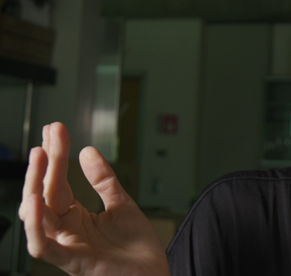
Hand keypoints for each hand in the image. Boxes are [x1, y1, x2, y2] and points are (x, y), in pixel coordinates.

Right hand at [19, 122, 169, 275]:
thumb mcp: (121, 204)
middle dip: (45, 163)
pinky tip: (34, 201)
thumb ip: (104, 180)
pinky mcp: (74, 263)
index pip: (57, 182)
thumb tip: (87, 151)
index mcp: (74, 218)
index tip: (55, 130)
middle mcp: (66, 231)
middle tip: (50, 135)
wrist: (155, 275)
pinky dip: (35, 226)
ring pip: (38, 218)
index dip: (56, 156)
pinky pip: (44, 248)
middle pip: (45, 194)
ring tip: (39, 157)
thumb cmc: (137, 248)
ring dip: (34, 186)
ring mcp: (68, 246)